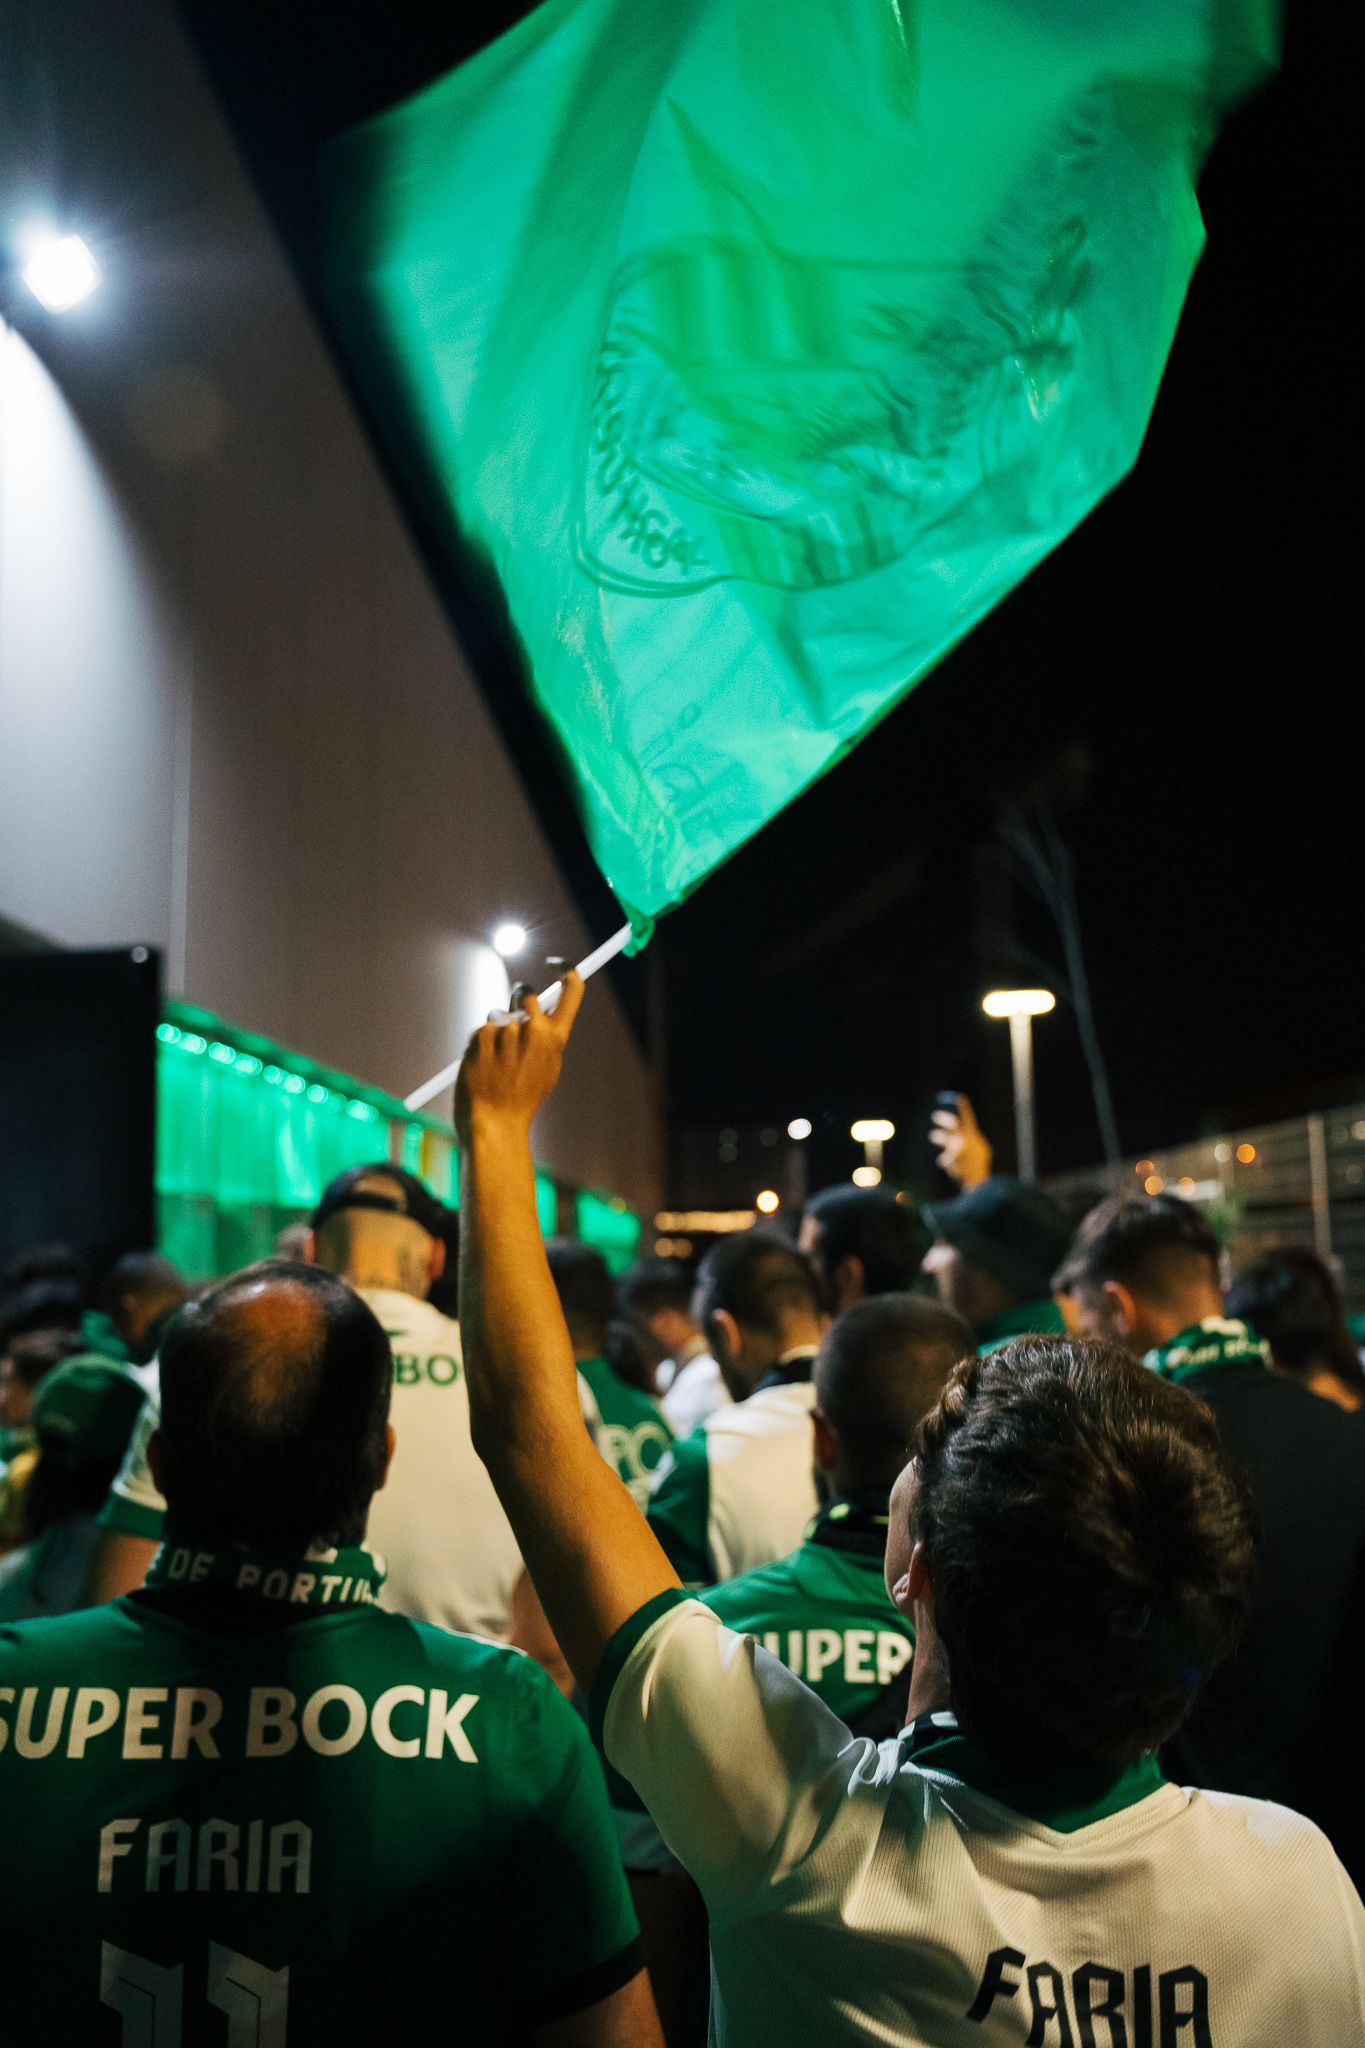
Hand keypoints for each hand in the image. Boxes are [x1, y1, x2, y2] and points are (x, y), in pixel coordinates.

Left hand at [455, 973, 583, 1140]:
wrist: (495, 1122)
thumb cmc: (522, 1099)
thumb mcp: (547, 1068)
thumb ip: (547, 1038)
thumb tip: (544, 1011)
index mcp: (556, 1038)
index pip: (572, 988)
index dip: (567, 970)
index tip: (558, 964)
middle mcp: (534, 1029)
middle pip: (527, 993)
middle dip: (519, 999)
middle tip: (512, 1022)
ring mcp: (508, 1031)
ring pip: (499, 1014)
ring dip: (497, 1031)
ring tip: (496, 1062)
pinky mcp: (482, 1035)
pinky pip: (482, 1029)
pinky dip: (481, 1043)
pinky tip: (484, 1065)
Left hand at [929, 1094, 991, 1187]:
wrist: (980, 1185)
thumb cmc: (977, 1168)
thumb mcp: (978, 1152)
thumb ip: (970, 1141)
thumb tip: (955, 1132)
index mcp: (975, 1137)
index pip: (969, 1118)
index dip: (963, 1108)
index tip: (958, 1098)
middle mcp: (968, 1139)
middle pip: (953, 1123)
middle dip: (944, 1118)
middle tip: (935, 1115)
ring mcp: (960, 1148)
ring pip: (944, 1138)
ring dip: (938, 1136)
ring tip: (933, 1135)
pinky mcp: (952, 1157)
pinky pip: (945, 1158)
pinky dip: (945, 1161)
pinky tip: (945, 1164)